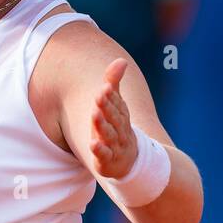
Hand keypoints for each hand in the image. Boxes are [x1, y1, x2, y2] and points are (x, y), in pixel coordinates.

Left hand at [88, 58, 137, 178]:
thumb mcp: (116, 106)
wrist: (130, 162)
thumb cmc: (118, 128)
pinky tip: (92, 144)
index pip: (117, 105)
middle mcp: (120, 130)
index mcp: (122, 116)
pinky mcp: (108, 161)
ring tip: (94, 115)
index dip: (111, 97)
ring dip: (102, 125)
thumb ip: (114, 84)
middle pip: (114, 118)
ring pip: (109, 135)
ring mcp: (115, 146)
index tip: (104, 87)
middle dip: (107, 107)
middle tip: (99, 96)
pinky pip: (104, 155)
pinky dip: (99, 150)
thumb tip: (121, 60)